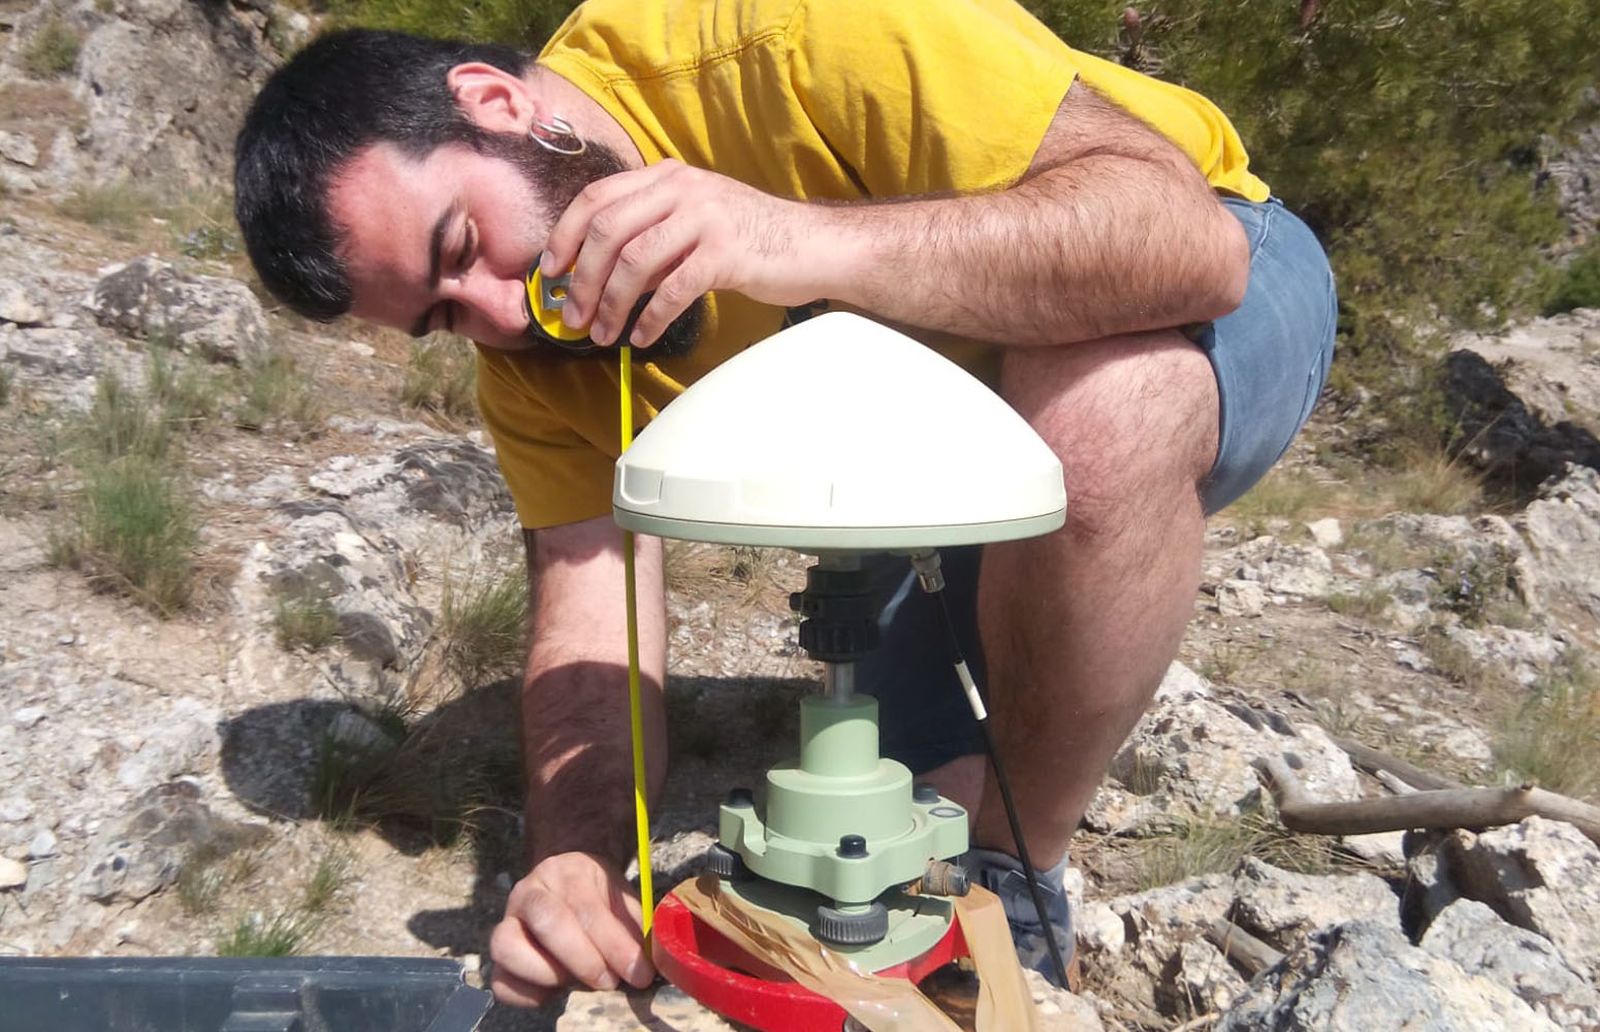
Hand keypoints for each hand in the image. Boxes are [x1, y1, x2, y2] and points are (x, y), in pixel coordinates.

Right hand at [488, 851, 653, 1006]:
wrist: (567, 884)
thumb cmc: (599, 897)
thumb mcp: (620, 899)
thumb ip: (633, 926)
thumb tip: (648, 963)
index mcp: (564, 872)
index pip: (587, 908)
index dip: (615, 944)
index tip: (639, 972)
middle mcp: (528, 892)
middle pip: (548, 922)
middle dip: (585, 960)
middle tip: (610, 981)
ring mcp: (506, 922)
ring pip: (507, 947)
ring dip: (548, 974)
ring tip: (576, 982)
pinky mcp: (500, 956)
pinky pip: (500, 981)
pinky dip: (526, 995)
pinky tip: (555, 993)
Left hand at [539, 159, 825, 347]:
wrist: (812, 245)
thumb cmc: (749, 239)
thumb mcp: (694, 221)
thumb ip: (651, 234)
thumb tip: (598, 276)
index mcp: (667, 176)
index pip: (597, 197)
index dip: (565, 235)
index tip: (550, 272)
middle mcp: (682, 188)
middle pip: (608, 230)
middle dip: (583, 279)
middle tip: (575, 317)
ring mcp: (705, 217)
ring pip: (635, 261)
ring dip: (612, 304)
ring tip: (603, 335)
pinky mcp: (726, 252)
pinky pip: (673, 289)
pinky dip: (650, 317)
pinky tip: (642, 337)